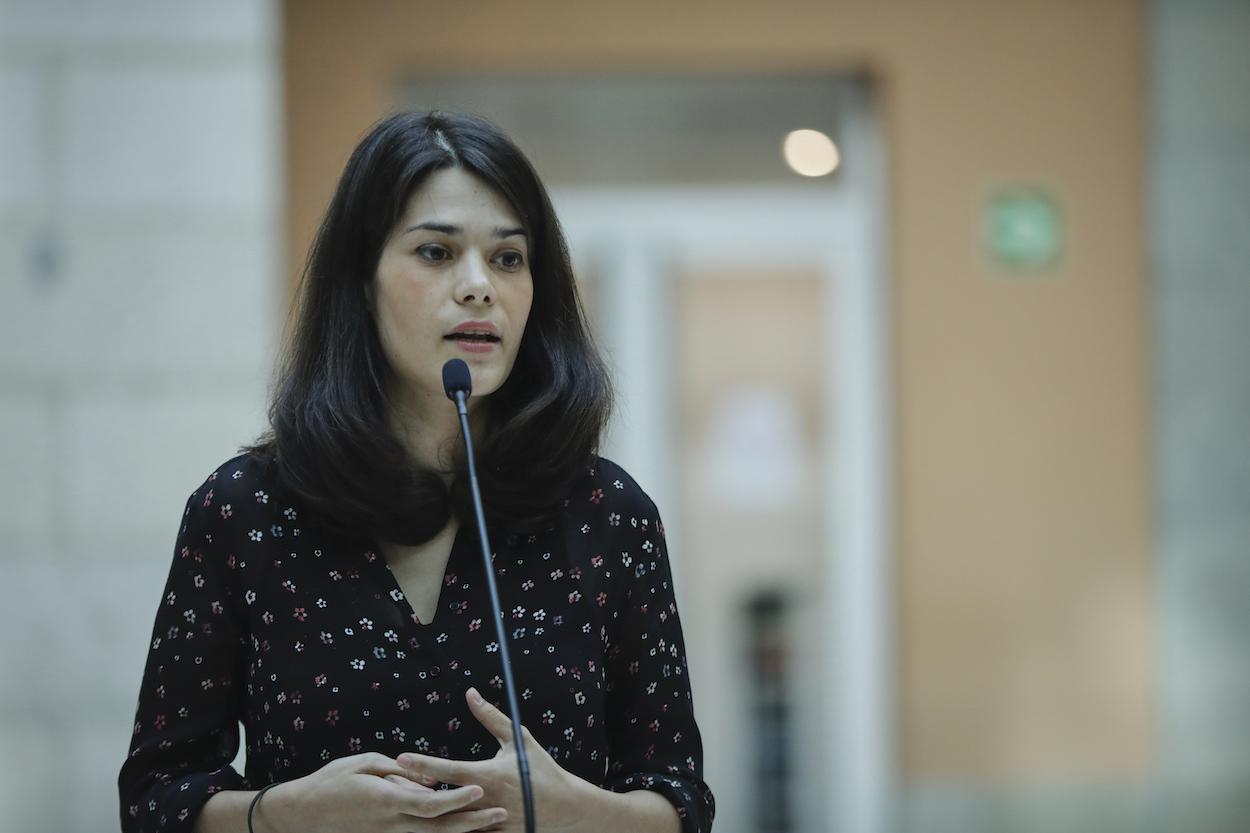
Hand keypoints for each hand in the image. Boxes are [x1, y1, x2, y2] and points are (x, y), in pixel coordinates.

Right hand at [258, 751, 506, 832]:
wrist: (300, 815)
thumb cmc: (330, 782)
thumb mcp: (363, 765)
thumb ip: (400, 772)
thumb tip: (431, 780)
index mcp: (386, 802)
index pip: (430, 804)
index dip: (457, 799)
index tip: (480, 788)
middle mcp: (391, 824)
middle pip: (439, 827)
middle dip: (472, 822)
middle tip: (501, 814)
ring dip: (462, 831)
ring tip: (491, 825)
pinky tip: (459, 830)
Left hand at [398, 688, 591, 832]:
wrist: (566, 807)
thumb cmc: (540, 769)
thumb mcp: (518, 739)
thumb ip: (491, 717)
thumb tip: (470, 693)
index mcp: (490, 776)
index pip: (450, 769)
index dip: (424, 763)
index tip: (401, 757)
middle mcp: (486, 800)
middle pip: (441, 800)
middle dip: (414, 792)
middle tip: (389, 784)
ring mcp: (489, 823)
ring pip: (450, 822)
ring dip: (426, 814)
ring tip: (401, 805)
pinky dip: (447, 827)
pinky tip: (426, 823)